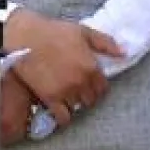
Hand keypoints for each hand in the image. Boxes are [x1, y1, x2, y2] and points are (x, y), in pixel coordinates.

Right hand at [3, 10, 125, 129]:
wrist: (26, 37)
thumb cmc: (54, 31)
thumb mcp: (83, 31)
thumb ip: (106, 43)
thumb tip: (124, 53)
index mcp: (91, 67)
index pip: (103, 88)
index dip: (98, 86)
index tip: (92, 83)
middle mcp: (81, 82)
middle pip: (91, 99)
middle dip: (88, 95)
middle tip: (80, 89)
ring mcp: (66, 92)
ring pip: (78, 108)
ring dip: (75, 103)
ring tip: (69, 96)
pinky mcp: (50, 98)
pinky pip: (63, 117)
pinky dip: (64, 116)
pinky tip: (61, 109)